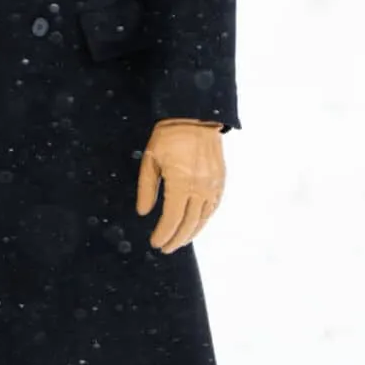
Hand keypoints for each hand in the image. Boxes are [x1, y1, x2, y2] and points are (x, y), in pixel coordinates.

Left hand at [134, 119, 224, 252]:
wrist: (196, 117)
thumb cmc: (169, 136)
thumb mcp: (151, 159)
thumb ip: (147, 188)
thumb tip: (144, 212)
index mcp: (181, 182)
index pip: (172, 218)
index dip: (163, 234)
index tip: (155, 242)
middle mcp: (200, 187)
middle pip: (188, 223)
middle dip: (176, 238)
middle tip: (165, 248)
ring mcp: (213, 185)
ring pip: (203, 218)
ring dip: (191, 233)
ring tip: (180, 242)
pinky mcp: (220, 181)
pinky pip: (214, 207)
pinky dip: (205, 220)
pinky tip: (196, 225)